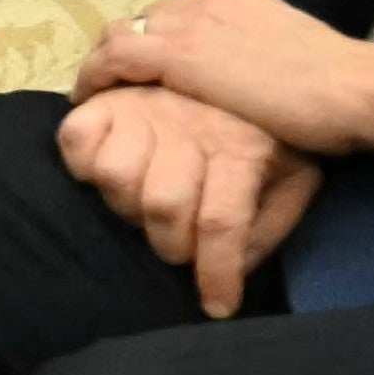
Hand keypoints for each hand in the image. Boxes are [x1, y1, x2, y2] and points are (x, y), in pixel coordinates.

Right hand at [55, 75, 323, 314]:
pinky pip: (76, 138)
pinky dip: (82, 160)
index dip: (215, 274)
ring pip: (114, 174)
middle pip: (162, 204)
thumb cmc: (277, 134)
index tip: (217, 307)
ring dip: (126, 202)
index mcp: (243, 148)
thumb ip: (272, 224)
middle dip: (170, 243)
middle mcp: (193, 127)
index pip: (222, 222)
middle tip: (180, 242)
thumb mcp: (297, 178)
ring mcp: (147, 108)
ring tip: (147, 199)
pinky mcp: (111, 98)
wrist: (265, 67)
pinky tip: (111, 162)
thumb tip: (235, 268)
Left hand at [72, 0, 373, 171]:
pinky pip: (117, 58)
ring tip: (93, 91)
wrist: (353, 89)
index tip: (144, 69)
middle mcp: (213, 2)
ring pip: (124, 32)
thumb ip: (265, 63)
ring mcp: (195, 23)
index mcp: (243, 2)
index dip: (156, 40)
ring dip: (105, 62)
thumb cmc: (340, 91)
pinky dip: (97, 76)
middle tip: (108, 81)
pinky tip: (89, 100)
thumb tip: (254, 85)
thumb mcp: (294, 64)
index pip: (181, 15)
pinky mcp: (180, 52)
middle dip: (124, 47)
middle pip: (148, 18)